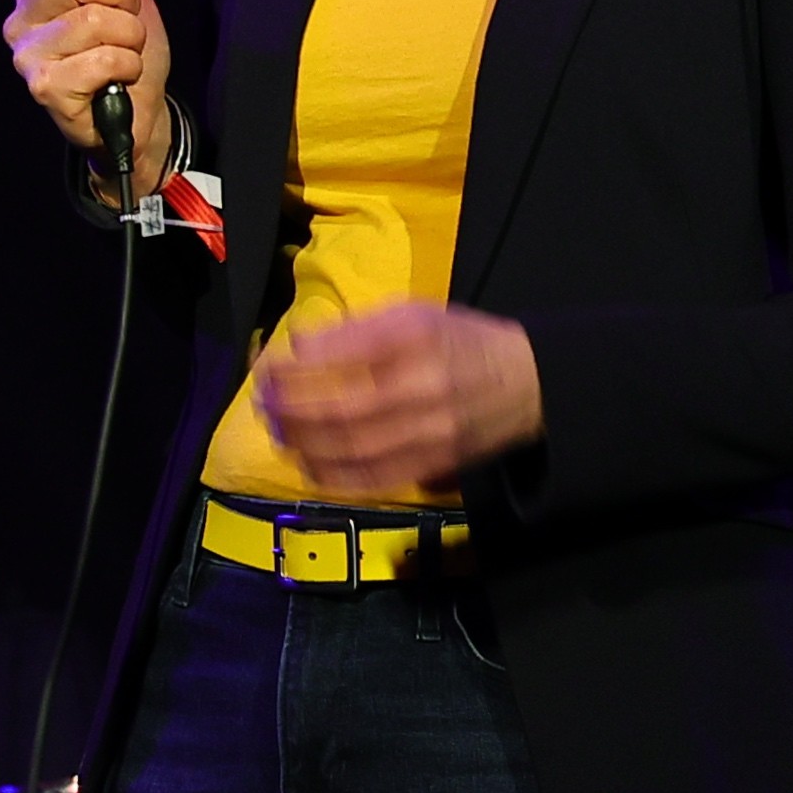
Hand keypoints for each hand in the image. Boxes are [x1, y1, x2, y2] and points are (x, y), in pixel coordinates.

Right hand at [3, 0, 166, 193]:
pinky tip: (119, 77)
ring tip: (125, 50)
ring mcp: (29, 55)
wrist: (138, 116)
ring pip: (95, 20)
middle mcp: (21, 18)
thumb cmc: (126, 53)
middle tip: (126, 15)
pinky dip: (126, 66)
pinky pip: (102, 59)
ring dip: (130, 36)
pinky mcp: (45, 88)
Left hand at [252, 300, 543, 493]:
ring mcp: (429, 432)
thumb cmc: (460, 342)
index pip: (342, 353)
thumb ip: (358, 329)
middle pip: (341, 408)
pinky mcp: (434, 464)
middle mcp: (422, 386)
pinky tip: (310, 464)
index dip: (296, 365)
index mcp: (415, 338)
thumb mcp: (415, 314)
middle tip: (265, 405)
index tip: (269, 368)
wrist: (528, 383)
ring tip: (279, 434)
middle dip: (291, 411)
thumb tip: (299, 346)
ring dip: (305, 445)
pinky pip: (375, 478)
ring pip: (353, 449)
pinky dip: (334, 475)